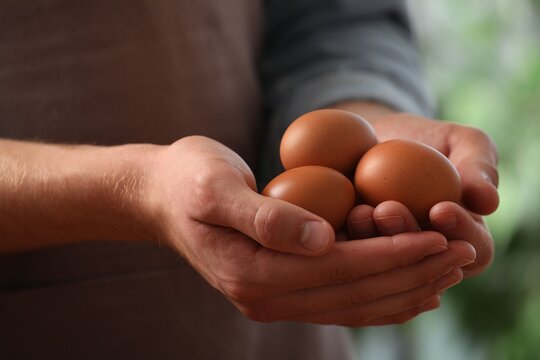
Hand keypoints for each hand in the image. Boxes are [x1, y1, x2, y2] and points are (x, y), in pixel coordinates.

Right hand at [144, 135, 475, 325]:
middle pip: (352, 294)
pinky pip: (340, 302)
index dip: (391, 255)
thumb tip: (321, 238)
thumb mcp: (215, 187)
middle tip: (460, 254)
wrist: (163, 195)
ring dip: (404, 289)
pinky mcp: (280, 288)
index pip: (337, 269)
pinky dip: (380, 297)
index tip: (438, 238)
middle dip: (410, 274)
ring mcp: (272, 299)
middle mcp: (264, 297)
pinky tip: (410, 289)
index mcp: (251, 273)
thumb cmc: (188, 180)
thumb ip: (265, 216)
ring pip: (352, 304)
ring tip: (447, 271)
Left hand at [334, 102, 498, 277]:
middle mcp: (426, 256)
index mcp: (463, 237)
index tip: (440, 207)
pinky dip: (341, 240)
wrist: (370, 139)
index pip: (472, 247)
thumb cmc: (422, 139)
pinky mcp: (352, 252)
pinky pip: (348, 255)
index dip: (459, 232)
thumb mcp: (459, 140)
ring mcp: (388, 257)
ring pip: (383, 264)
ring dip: (371, 240)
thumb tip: (488, 201)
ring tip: (360, 212)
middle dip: (406, 236)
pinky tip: (331, 219)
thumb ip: (479, 163)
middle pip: (424, 262)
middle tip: (388, 209)